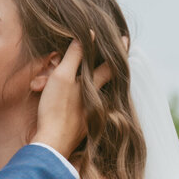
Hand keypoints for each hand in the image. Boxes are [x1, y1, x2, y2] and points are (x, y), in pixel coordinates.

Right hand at [31, 38, 112, 158]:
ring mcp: (91, 115)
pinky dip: (78, 99)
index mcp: (93, 86)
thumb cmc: (56, 109)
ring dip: (84, 83)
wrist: (52, 144)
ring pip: (91, 93)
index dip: (118, 50)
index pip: (109, 64)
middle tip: (112, 55)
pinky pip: (84, 107)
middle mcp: (98, 101)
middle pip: (103, 79)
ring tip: (83, 74)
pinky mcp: (82, 127)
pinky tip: (72, 99)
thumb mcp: (62, 77)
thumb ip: (75, 56)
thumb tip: (89, 35)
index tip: (126, 39)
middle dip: (105, 66)